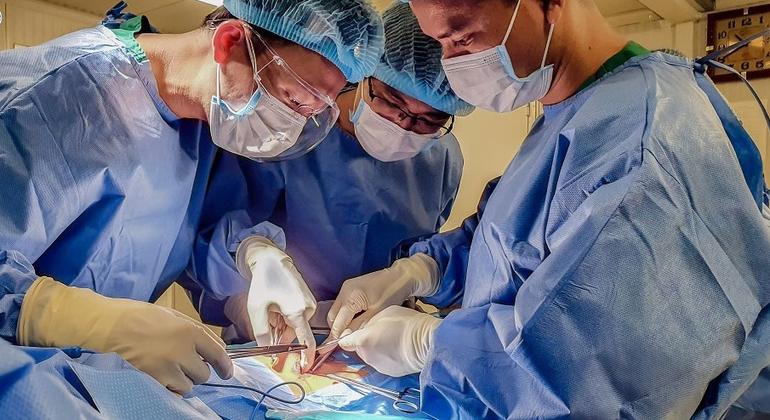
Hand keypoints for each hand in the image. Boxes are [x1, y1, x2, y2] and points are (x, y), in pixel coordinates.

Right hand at [17, 277, 232, 393]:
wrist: (106, 326)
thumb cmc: (138, 316)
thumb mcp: (172, 315)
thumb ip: (194, 330)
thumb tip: (214, 346)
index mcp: (189, 331)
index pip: (218, 353)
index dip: (225, 365)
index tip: (227, 372)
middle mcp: (182, 352)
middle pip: (203, 374)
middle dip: (197, 371)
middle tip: (185, 364)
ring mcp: (166, 369)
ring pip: (188, 386)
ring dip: (183, 380)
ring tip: (168, 369)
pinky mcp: (151, 382)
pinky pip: (171, 392)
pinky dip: (169, 387)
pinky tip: (159, 376)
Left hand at [236, 236, 316, 369]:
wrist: (272, 260)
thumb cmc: (263, 283)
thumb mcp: (256, 310)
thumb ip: (262, 333)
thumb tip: (269, 352)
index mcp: (298, 312)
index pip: (306, 342)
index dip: (305, 357)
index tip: (303, 369)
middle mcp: (308, 309)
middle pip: (295, 334)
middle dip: (280, 334)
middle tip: (267, 320)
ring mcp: (310, 304)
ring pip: (294, 326)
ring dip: (281, 325)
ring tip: (270, 309)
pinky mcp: (308, 301)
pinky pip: (296, 318)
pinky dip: (285, 318)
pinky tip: (277, 306)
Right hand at [327, 253, 438, 338]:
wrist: (400, 276)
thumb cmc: (392, 294)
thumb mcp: (375, 314)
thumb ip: (358, 326)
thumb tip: (344, 339)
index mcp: (350, 297)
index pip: (336, 322)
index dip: (337, 336)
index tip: (339, 347)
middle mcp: (344, 290)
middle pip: (332, 316)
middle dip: (337, 329)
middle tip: (346, 340)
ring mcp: (346, 287)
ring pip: (337, 310)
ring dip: (341, 321)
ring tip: (352, 331)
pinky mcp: (351, 286)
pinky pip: (343, 303)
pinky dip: (346, 313)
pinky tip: (355, 320)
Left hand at [338, 305, 439, 376]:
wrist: (425, 342)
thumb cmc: (405, 324)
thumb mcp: (384, 313)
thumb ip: (369, 322)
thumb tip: (364, 329)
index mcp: (363, 341)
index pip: (344, 342)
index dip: (347, 337)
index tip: (351, 333)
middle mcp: (367, 356)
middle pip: (359, 349)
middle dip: (365, 342)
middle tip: (380, 332)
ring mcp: (378, 366)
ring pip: (371, 356)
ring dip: (376, 350)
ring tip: (392, 340)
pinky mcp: (390, 372)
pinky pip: (383, 363)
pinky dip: (387, 358)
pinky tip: (398, 349)